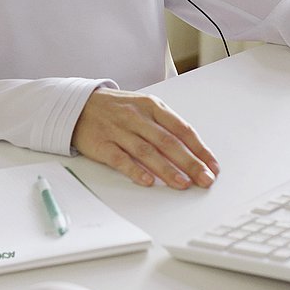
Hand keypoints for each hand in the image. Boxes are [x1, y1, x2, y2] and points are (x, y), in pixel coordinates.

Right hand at [71, 88, 219, 188]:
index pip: (182, 129)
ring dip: (167, 169)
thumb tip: (191, 151)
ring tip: (183, 184)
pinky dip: (135, 170)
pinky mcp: (102, 144)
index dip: (199, 149)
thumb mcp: (143, 107)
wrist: (77, 104)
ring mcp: (119, 130)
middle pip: (168, 142)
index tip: (212, 166)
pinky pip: (120, 159)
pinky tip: (147, 181)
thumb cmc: (117, 109)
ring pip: (147, 151)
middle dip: (189, 162)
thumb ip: (165, 126)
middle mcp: (137, 117)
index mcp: (152, 107)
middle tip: (204, 179)